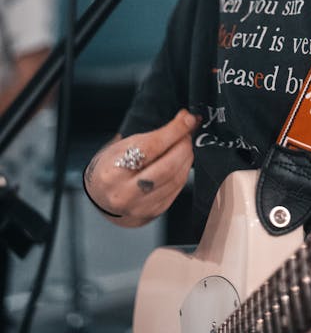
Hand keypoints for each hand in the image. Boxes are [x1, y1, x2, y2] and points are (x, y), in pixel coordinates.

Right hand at [84, 109, 199, 226]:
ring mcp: (139, 207)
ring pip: (175, 179)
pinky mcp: (152, 213)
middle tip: (187, 134)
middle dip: (184, 146)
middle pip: (167, 167)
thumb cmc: (111, 166)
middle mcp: (124, 193)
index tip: (188, 119)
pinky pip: (176, 190)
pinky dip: (183, 173)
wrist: (100, 196)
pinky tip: (181, 163)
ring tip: (185, 146)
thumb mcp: (122, 146)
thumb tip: (185, 120)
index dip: (174, 131)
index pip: (151, 147)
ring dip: (186, 159)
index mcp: (113, 171)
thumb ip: (152, 135)